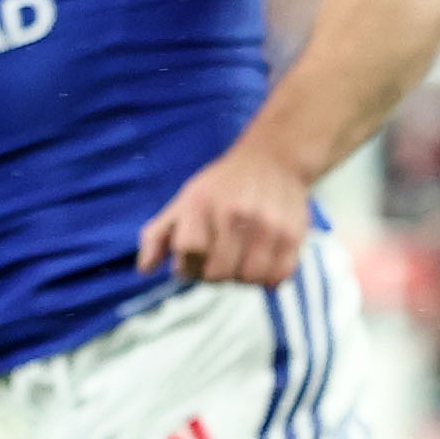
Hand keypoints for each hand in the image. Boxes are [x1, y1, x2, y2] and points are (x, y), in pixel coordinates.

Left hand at [136, 141, 315, 287]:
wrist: (274, 159)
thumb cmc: (222, 186)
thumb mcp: (184, 201)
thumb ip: (157, 235)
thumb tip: (145, 270)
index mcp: (201, 203)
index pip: (188, 251)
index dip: (187, 264)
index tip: (193, 260)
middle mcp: (235, 213)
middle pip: (218, 272)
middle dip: (214, 275)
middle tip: (219, 264)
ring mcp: (267, 225)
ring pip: (250, 278)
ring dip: (242, 278)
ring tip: (242, 263)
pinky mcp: (294, 234)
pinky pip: (279, 275)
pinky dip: (269, 278)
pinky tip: (264, 264)